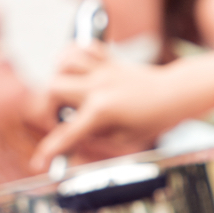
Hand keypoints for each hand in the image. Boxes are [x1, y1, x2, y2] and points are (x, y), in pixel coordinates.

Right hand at [34, 51, 183, 169]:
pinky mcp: (109, 60)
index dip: (50, 151)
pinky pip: (84, 48)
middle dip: (49, 104)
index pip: (68, 133)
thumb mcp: (123, 138)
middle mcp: (98, 87)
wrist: (174, 94)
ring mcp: (103, 70)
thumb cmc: (152, 119)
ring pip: (65, 61)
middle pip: (53, 87)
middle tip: (60, 116)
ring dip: (59, 74)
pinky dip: (75, 54)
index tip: (39, 164)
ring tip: (66, 87)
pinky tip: (77, 68)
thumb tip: (73, 130)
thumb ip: (95, 134)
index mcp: (102, 111)